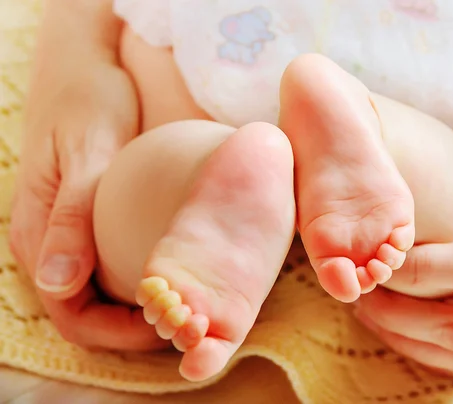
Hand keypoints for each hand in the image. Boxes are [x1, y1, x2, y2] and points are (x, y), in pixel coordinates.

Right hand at [9, 18, 164, 349]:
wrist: (83, 69)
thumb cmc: (85, 103)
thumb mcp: (85, 152)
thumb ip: (71, 216)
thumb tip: (57, 282)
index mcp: (37, 237)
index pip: (72, 316)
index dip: (118, 334)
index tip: (167, 325)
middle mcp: (49, 246)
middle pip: (88, 315)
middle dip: (134, 329)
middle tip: (187, 320)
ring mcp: (68, 235)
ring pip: (100, 296)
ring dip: (140, 308)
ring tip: (187, 301)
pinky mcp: (89, 221)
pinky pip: (111, 266)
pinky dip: (140, 278)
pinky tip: (176, 270)